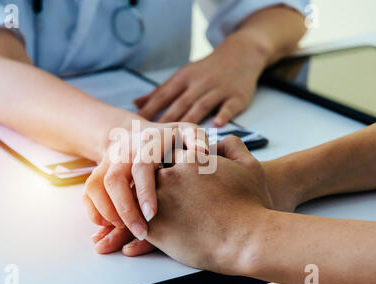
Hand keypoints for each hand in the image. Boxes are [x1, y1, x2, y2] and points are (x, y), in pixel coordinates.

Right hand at [84, 120, 207, 253]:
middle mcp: (123, 150)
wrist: (139, 133)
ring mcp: (107, 161)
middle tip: (141, 232)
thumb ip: (195, 140)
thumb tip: (201, 153)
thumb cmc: (171, 140)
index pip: (141, 166)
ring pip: (96, 186)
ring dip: (108, 212)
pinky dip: (94, 211)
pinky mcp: (98, 172)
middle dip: (125, 209)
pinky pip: (88, 192)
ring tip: (125, 231)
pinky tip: (109, 226)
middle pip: (114, 179)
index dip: (144, 191)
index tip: (152, 215)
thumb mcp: (186, 133)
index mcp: (147, 142)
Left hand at [135, 34, 267, 126]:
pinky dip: (224, 114)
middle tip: (154, 138)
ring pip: (202, 105)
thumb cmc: (206, 69)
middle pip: (181, 103)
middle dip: (166, 120)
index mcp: (184, 77)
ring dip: (190, 120)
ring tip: (178, 137)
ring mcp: (219, 89)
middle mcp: (200, 83)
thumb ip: (160, 91)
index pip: (164, 95)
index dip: (150, 109)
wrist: (240, 54)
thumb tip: (135, 104)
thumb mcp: (182, 75)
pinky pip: (230, 106)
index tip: (136, 124)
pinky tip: (217, 125)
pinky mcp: (237, 96)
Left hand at [143, 137, 274, 274]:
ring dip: (151, 204)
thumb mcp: (250, 166)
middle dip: (163, 184)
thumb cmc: (251, 205)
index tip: (188, 183)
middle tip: (178, 200)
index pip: (174, 156)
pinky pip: (140, 223)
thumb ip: (233, 146)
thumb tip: (219, 140)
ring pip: (144, 198)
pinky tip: (159, 231)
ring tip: (169, 217)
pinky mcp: (154, 227)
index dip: (180, 169)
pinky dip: (144, 226)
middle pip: (156, 174)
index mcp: (190, 159)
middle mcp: (170, 176)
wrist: (247, 240)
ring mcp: (158, 200)